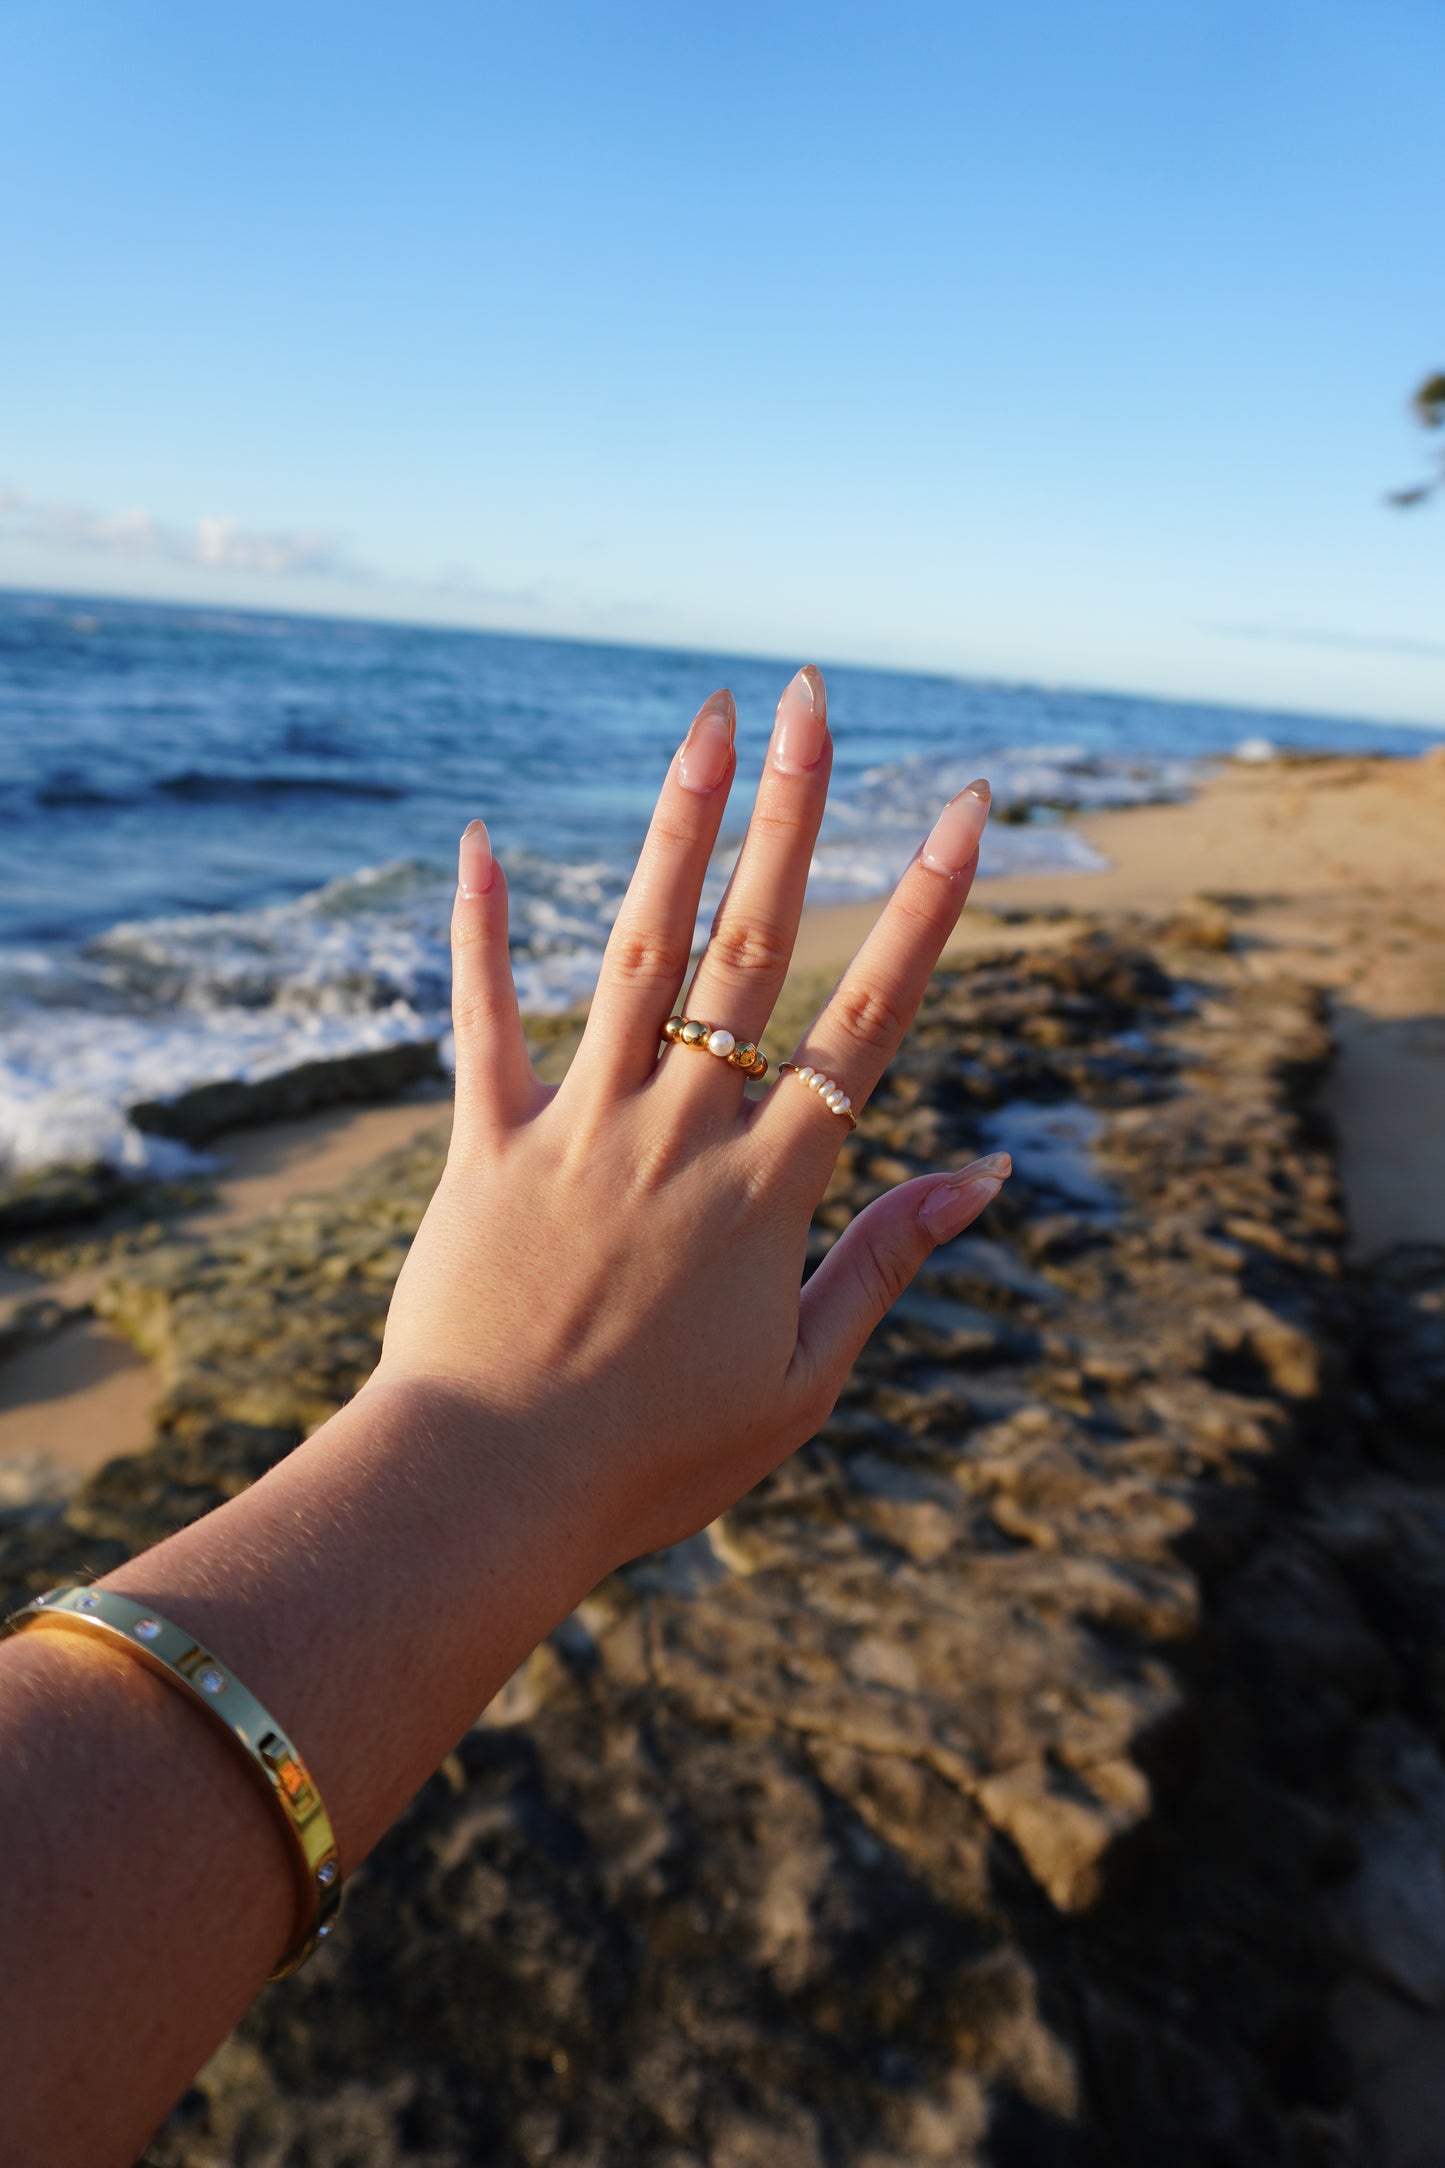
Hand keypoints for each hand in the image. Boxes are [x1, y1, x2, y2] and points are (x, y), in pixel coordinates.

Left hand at [379, 666, 1007, 1573]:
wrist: (487, 1496)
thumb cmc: (653, 1459)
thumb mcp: (801, 1383)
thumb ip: (886, 1262)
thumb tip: (986, 1173)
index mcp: (771, 1188)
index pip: (868, 1020)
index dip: (924, 906)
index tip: (964, 807)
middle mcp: (683, 1130)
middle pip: (754, 945)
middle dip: (793, 811)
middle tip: (815, 696)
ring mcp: (580, 1125)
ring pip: (635, 949)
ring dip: (674, 829)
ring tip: (706, 723)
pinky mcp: (485, 1142)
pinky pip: (482, 1017)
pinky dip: (478, 930)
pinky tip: (474, 839)